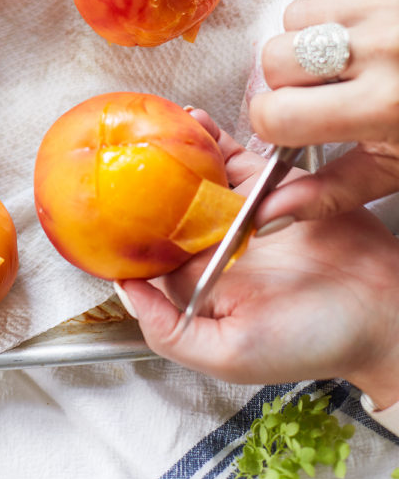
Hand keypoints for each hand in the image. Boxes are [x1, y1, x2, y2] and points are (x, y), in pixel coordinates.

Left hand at [117, 111, 398, 408]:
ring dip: (182, 149)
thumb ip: (170, 331)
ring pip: (201, 174)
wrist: (384, 312)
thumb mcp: (230, 354)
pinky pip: (241, 159)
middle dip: (148, 173)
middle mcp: (216, 245)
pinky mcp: (276, 189)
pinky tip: (201, 125)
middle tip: (130, 142)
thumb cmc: (313, 343)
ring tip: (161, 124)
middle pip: (169, 201)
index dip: (126, 218)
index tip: (107, 190)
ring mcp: (244, 214)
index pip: (148, 245)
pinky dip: (220, 140)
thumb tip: (122, 291)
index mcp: (198, 281)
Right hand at [250, 0, 398, 225]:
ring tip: (347, 58)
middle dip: (288, 80)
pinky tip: (361, 28)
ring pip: (293, 16)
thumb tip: (268, 212)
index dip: (273, 124)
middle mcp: (383, 48)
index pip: (275, 115)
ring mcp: (387, 3)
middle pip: (273, 59)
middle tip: (323, 93)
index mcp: (385, 107)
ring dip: (308, 39)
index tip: (290, 126)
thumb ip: (332, 191)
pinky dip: (334, 5)